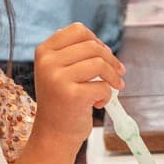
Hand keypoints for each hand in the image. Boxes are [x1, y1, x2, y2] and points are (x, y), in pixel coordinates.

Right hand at [30, 24, 122, 150]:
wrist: (53, 133)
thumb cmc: (62, 101)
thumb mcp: (59, 71)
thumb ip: (74, 54)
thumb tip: (105, 47)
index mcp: (44, 51)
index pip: (78, 30)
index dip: (97, 41)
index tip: (106, 56)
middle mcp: (48, 61)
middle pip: (93, 46)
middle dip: (111, 61)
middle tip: (118, 75)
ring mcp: (58, 78)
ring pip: (99, 64)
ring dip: (113, 77)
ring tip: (113, 88)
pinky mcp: (71, 95)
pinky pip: (103, 86)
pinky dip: (107, 96)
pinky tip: (99, 104)